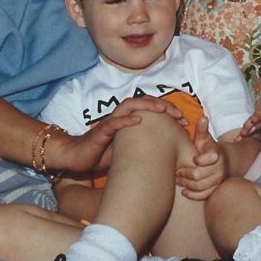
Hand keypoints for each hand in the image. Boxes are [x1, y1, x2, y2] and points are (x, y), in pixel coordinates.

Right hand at [49, 96, 183, 173]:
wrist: (76, 158)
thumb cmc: (102, 154)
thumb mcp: (128, 151)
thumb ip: (144, 148)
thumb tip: (168, 154)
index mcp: (129, 120)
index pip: (151, 109)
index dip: (168, 111)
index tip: (184, 121)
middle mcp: (121, 117)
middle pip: (145, 102)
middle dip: (164, 105)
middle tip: (179, 115)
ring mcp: (111, 123)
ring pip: (130, 106)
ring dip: (147, 106)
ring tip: (162, 110)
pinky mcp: (100, 132)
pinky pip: (114, 122)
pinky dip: (126, 120)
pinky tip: (138, 120)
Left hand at [175, 116, 227, 199]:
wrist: (223, 162)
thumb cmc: (208, 149)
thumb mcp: (205, 139)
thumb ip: (202, 130)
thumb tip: (202, 117)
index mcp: (216, 155)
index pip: (206, 160)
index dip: (197, 160)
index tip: (192, 158)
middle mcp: (219, 169)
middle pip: (197, 175)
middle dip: (184, 173)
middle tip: (176, 171)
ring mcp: (217, 181)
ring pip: (199, 187)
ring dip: (186, 184)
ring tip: (178, 179)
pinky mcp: (214, 190)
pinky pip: (203, 196)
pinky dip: (192, 195)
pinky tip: (184, 191)